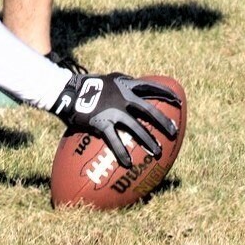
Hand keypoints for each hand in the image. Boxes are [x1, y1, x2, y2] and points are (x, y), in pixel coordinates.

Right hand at [49, 71, 182, 168]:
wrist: (66, 89)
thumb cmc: (85, 86)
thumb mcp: (107, 80)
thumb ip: (121, 85)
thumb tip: (132, 88)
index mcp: (125, 85)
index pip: (151, 87)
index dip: (166, 94)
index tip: (178, 101)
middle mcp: (122, 97)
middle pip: (148, 110)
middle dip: (163, 122)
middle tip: (173, 132)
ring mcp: (113, 110)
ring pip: (135, 127)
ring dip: (147, 140)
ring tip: (157, 152)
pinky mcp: (101, 122)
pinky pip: (114, 140)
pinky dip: (121, 152)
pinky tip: (128, 163)